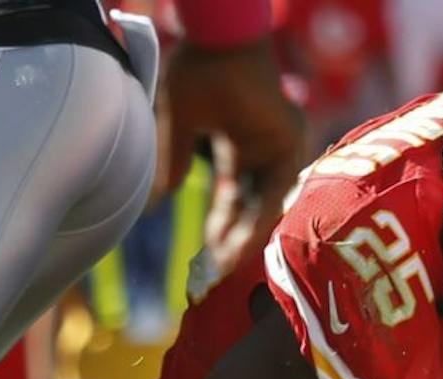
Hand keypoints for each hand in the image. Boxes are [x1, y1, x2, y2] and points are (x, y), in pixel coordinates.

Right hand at [155, 37, 305, 276]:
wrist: (218, 42)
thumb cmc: (197, 70)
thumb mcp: (177, 126)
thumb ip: (170, 164)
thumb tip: (152, 204)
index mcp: (240, 144)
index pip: (233, 197)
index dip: (221, 225)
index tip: (208, 254)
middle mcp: (264, 151)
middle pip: (250, 206)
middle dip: (233, 240)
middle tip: (218, 271)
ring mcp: (280, 150)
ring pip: (264, 204)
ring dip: (245, 237)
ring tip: (226, 268)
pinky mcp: (290, 147)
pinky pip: (276, 192)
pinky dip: (260, 219)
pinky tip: (242, 245)